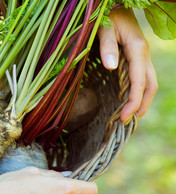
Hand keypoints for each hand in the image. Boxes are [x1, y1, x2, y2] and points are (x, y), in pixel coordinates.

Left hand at [97, 7, 157, 121]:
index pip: (139, 82)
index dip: (133, 102)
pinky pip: (141, 78)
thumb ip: (107, 46)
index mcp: (137, 49)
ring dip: (141, 100)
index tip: (123, 117)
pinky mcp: (135, 57)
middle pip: (150, 86)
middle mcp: (143, 55)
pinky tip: (127, 100)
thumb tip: (112, 67)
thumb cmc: (108, 16)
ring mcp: (141, 56)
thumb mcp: (105, 28)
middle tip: (125, 121)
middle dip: (141, 105)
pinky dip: (137, 92)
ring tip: (129, 116)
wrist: (115, 5)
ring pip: (148, 83)